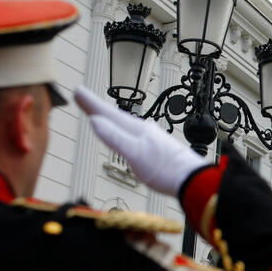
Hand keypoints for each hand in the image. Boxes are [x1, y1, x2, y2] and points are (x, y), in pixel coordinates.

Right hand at [74, 86, 207, 194]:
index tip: (77, 90)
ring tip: (101, 115)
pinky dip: (124, 131)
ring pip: (126, 124)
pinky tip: (131, 134)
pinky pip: (134, 134)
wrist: (194, 180)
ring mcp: (152, 138)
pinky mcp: (158, 149)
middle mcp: (144, 130)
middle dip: (98, 108)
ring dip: (111, 119)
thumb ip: (115, 138)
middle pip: (115, 116)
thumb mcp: (135, 154)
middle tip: (83, 98)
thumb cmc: (166, 169)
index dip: (91, 104)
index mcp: (137, 129)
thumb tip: (95, 120)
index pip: (108, 113)